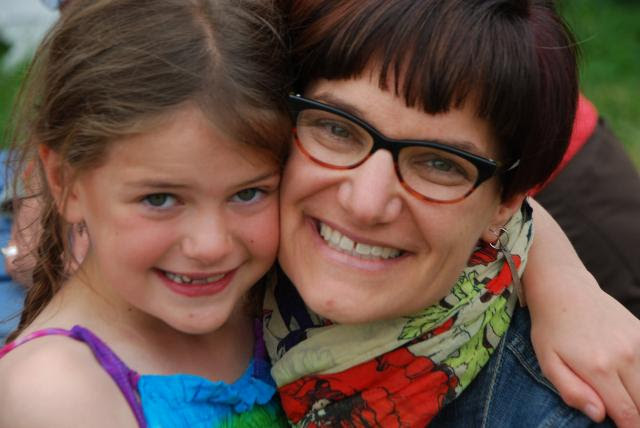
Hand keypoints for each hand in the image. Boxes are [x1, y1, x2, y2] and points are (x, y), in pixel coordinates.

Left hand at [529, 269, 639, 426]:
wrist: (564, 289)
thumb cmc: (551, 328)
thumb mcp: (548, 362)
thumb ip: (572, 391)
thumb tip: (599, 415)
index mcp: (598, 367)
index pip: (627, 414)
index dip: (627, 427)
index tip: (621, 427)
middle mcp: (624, 355)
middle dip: (635, 415)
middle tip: (622, 414)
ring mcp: (637, 342)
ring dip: (638, 393)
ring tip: (620, 392)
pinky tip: (625, 375)